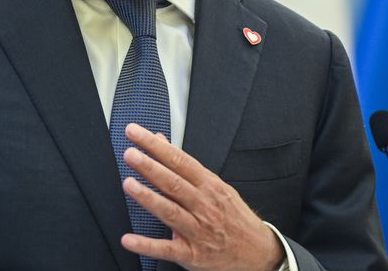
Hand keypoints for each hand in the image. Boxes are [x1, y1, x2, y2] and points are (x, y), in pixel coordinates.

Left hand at [120, 124, 284, 270]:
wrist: (258, 252)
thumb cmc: (233, 217)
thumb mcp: (216, 186)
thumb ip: (185, 167)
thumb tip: (161, 142)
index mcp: (210, 186)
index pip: (180, 160)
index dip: (157, 146)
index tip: (136, 134)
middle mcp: (204, 205)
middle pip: (174, 183)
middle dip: (151, 167)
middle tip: (130, 154)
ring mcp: (198, 230)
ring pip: (171, 212)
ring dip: (149, 198)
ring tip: (129, 185)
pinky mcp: (192, 254)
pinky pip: (167, 249)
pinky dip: (147, 245)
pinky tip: (129, 239)